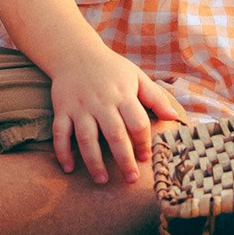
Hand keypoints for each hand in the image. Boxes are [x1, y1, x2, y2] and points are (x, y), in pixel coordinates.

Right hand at [48, 46, 186, 184]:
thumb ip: (155, 97)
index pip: (137, 123)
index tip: (146, 158)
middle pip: (114, 135)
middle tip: (131, 179)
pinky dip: (63, 152)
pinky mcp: (61, 110)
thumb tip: (173, 117)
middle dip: (124, 159)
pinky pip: (60, 133)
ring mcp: (80, 108)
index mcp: (123, 95)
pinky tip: (69, 168)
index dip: (144, 142)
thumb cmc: (111, 69)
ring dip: (94, 161)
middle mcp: (101, 103)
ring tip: (102, 180)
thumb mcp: (137, 77)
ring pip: (86, 138)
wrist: (75, 53)